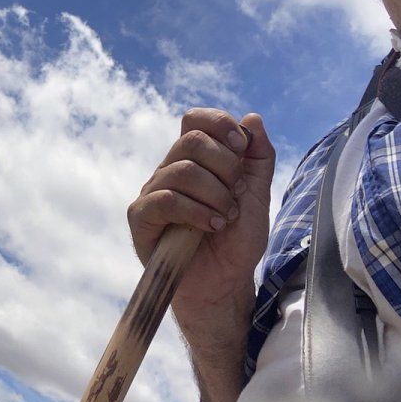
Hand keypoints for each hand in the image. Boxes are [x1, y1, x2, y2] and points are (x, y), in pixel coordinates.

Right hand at [127, 109, 275, 350]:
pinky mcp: (142, 217)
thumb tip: (252, 118)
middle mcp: (170, 170)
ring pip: (183, 171)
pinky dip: (196, 212)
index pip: (195, 120)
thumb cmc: (236, 240)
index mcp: (195, 159)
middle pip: (191, 140)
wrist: (224, 283)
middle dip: (225, 167)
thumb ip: (259, 158)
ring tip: (226, 219)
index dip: (219, 124)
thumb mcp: (258, 196)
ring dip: (216, 195)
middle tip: (236, 194)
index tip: (241, 148)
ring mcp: (153, 192)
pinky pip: (166, 200)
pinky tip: (211, 227)